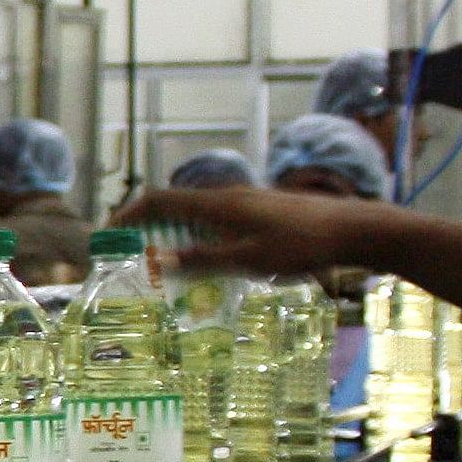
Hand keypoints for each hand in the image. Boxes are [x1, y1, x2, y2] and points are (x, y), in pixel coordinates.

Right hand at [116, 188, 371, 279]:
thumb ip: (204, 260)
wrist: (353, 230)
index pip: (159, 200)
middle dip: (149, 228)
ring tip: (169, 265)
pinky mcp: (262, 210)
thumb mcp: (249, 259)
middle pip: (175, 205)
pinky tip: (211, 262)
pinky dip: (200, 237)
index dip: (129, 214)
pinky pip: (217, 220)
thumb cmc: (302, 246)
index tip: (108, 234)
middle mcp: (228, 196)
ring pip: (197, 214)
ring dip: (176, 234)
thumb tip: (160, 260)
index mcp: (218, 204)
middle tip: (134, 257)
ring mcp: (246, 202)